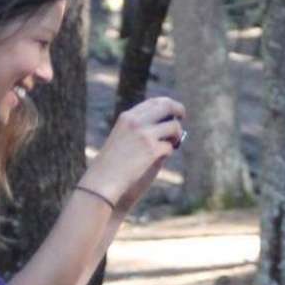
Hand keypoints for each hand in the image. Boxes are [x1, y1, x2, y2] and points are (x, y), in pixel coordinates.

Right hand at [80, 96, 184, 215]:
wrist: (101, 182)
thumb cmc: (110, 164)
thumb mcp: (121, 139)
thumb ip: (141, 130)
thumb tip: (169, 125)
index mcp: (127, 117)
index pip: (153, 102)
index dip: (166, 105)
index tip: (173, 111)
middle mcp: (136, 122)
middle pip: (167, 106)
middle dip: (179, 109)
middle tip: (182, 116)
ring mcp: (144, 135)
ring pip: (174, 126)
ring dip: (176, 135)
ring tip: (172, 143)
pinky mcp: (152, 151)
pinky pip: (170, 147)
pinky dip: (168, 152)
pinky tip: (160, 158)